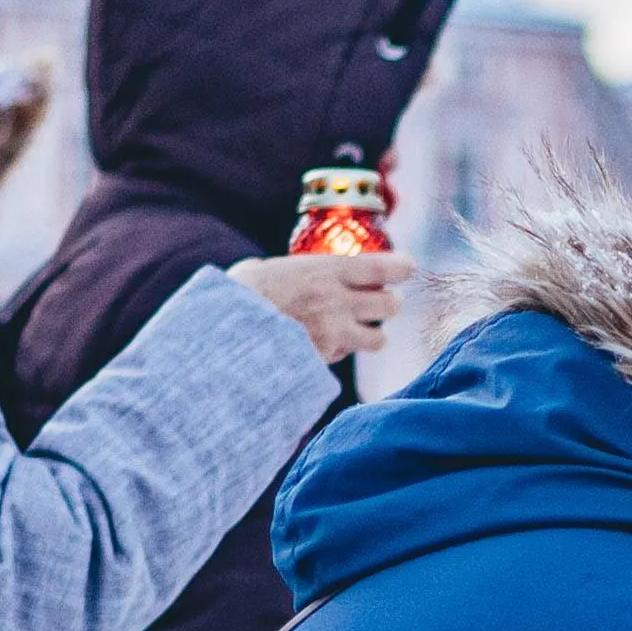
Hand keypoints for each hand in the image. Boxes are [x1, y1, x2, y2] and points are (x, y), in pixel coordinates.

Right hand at [231, 248, 408, 368]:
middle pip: (390, 305)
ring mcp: (331, 335)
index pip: (382, 268)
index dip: (402, 268)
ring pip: (378, 339)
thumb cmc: (237, 296)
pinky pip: (344, 356)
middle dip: (389, 303)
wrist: (223, 338)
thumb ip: (291, 269)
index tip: (408, 268)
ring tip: (358, 329)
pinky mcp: (321, 361)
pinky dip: (340, 352)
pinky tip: (322, 346)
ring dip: (372, 334)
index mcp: (325, 271)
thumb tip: (288, 269)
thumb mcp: (265, 270)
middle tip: (380, 301)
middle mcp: (336, 303)